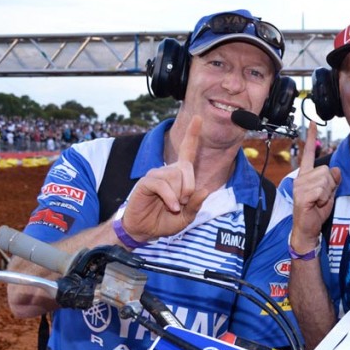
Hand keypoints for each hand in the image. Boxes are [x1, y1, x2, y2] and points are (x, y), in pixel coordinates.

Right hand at [120, 116, 210, 240]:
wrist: (145, 231)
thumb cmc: (165, 221)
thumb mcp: (187, 216)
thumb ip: (196, 204)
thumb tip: (204, 190)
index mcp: (180, 176)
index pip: (187, 151)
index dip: (193, 135)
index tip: (198, 118)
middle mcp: (168, 171)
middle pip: (186, 168)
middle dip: (189, 188)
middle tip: (183, 202)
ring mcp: (156, 175)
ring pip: (175, 177)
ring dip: (179, 195)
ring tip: (173, 205)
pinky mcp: (146, 182)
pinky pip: (162, 184)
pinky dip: (170, 197)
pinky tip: (171, 206)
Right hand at [291, 121, 339, 252]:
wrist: (307, 228)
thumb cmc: (316, 210)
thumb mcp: (329, 193)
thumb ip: (332, 180)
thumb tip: (336, 170)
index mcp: (306, 175)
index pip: (309, 153)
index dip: (312, 137)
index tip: (313, 122)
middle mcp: (301, 177)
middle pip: (326, 170)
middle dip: (330, 185)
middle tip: (322, 197)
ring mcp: (300, 186)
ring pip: (325, 179)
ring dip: (327, 192)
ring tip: (319, 201)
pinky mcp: (301, 195)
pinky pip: (321, 189)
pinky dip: (324, 198)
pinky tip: (317, 204)